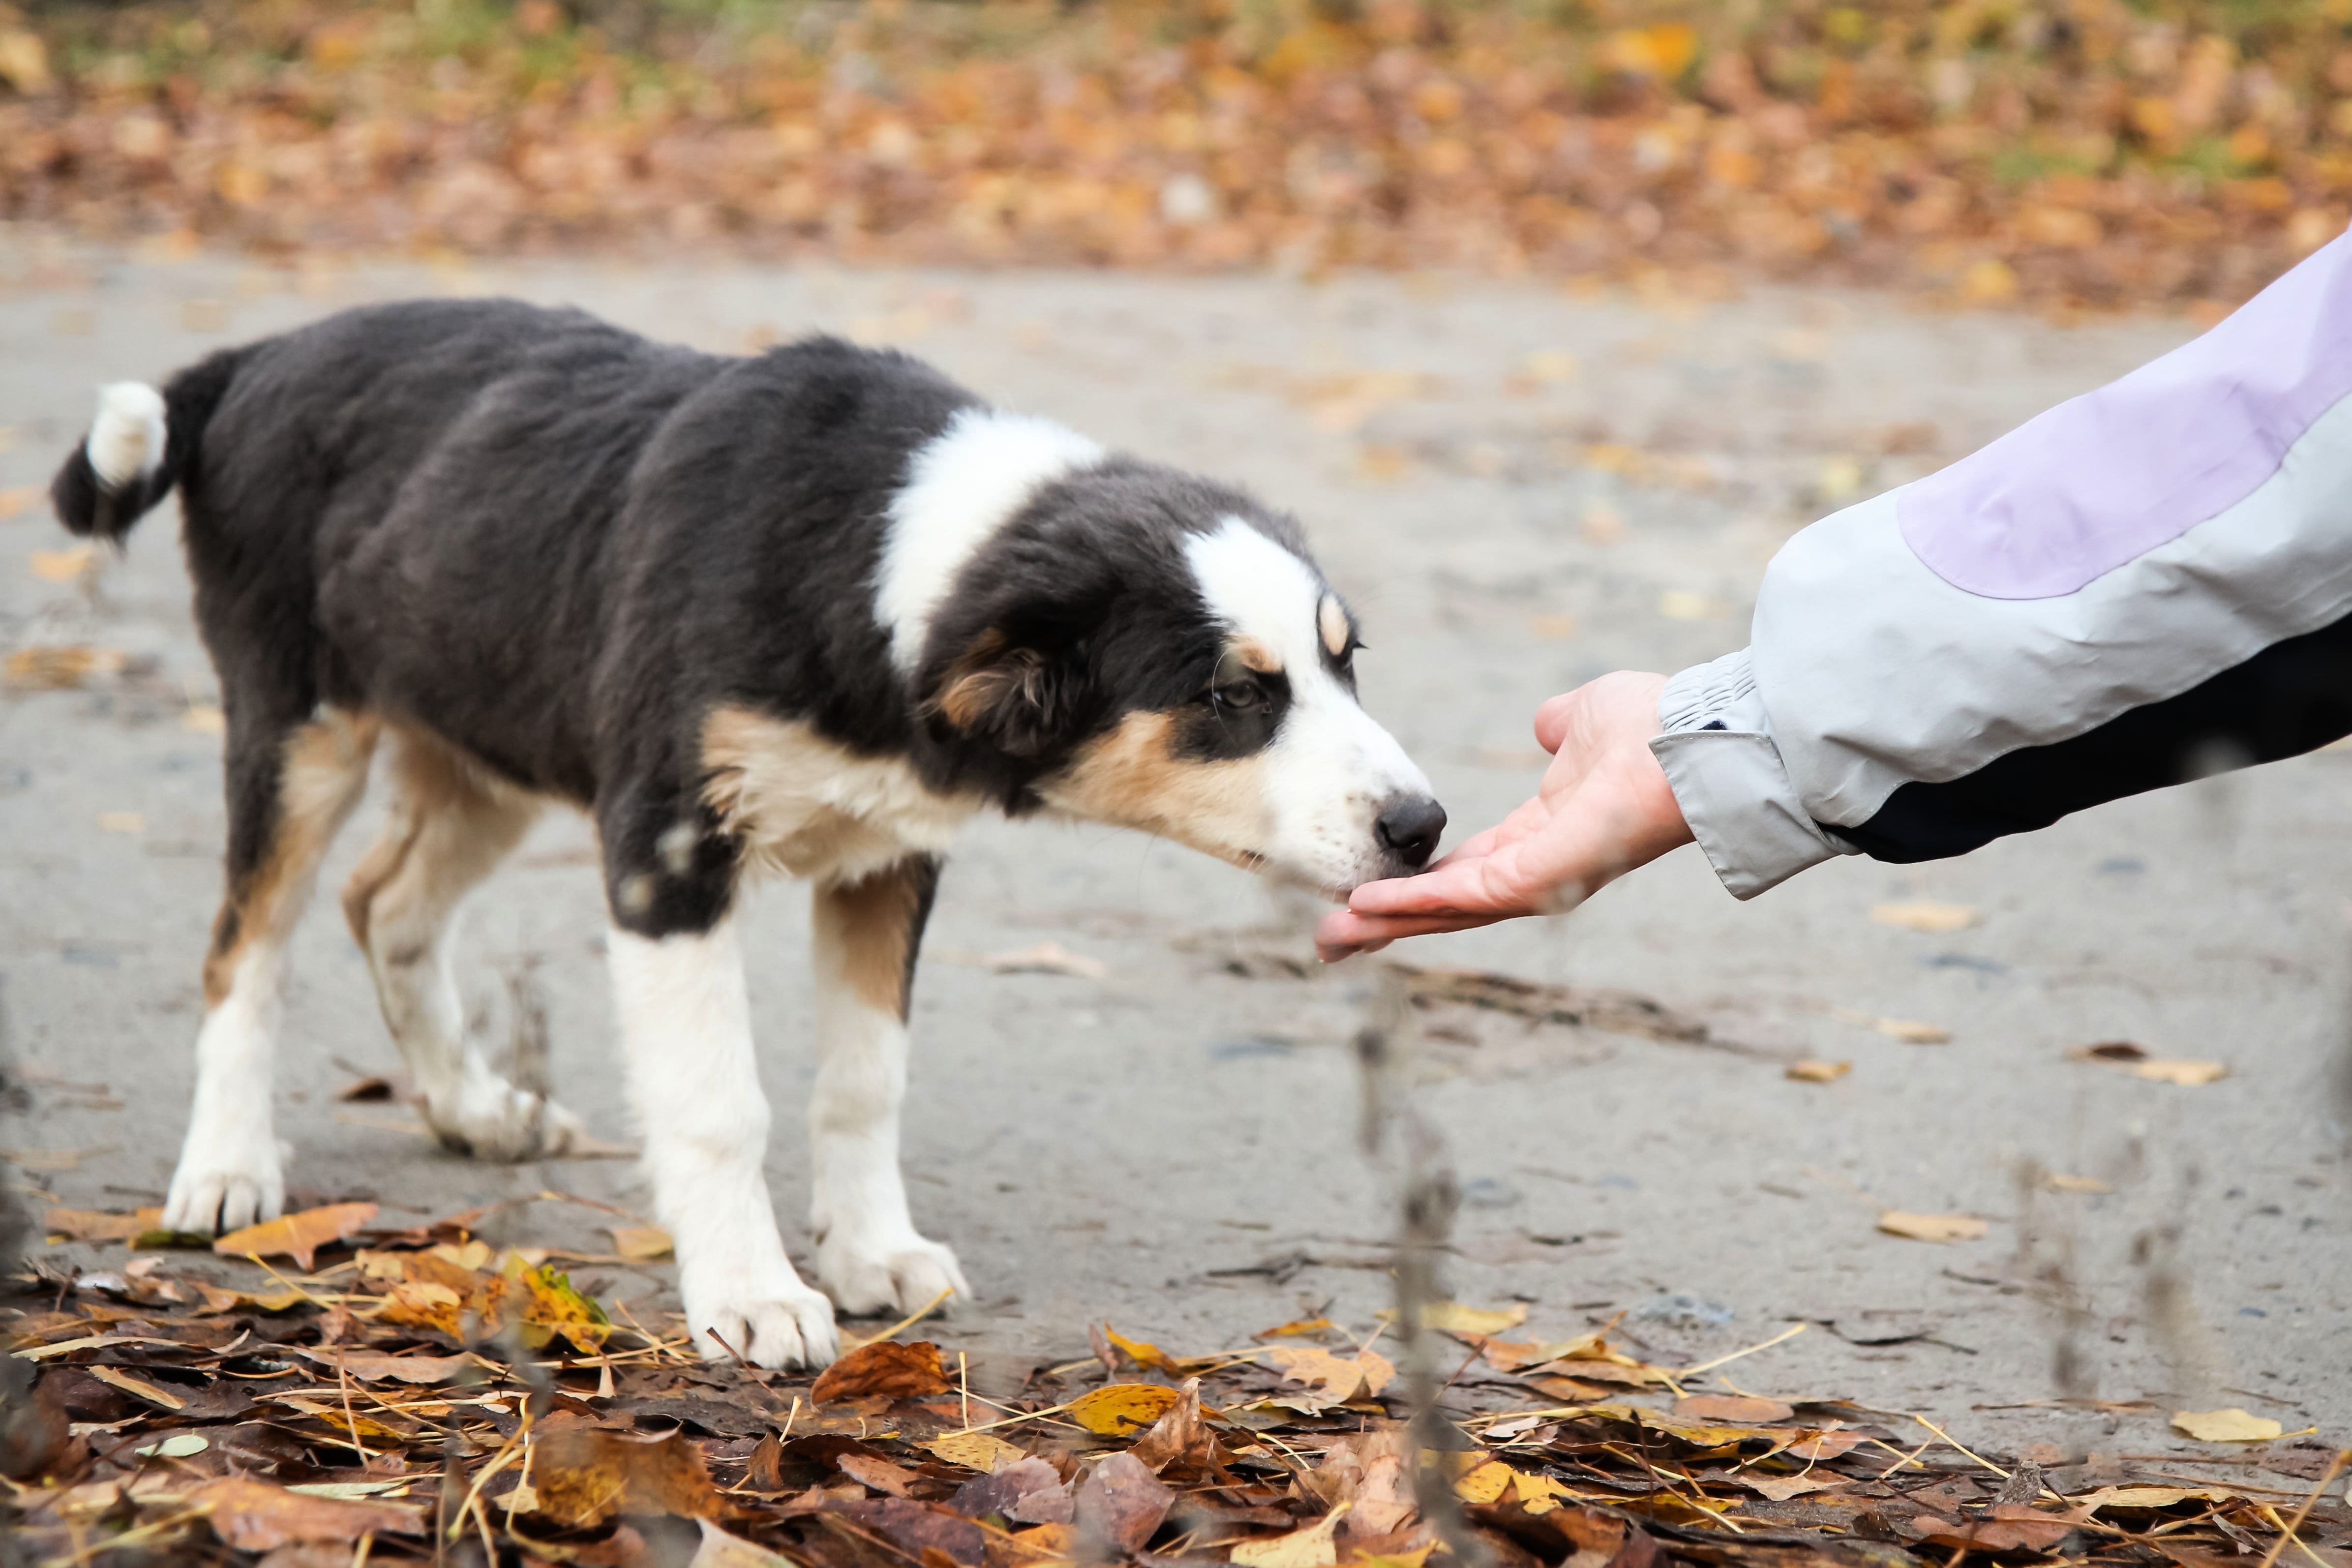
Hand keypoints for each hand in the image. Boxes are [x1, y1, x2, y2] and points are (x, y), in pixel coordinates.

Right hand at [1316, 671, 1692, 959]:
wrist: (1693, 734)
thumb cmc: (1652, 724)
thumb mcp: (1583, 716)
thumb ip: (1556, 726)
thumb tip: (1546, 725)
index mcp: (1541, 837)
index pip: (1464, 872)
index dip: (1413, 885)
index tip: (1363, 893)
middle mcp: (1536, 870)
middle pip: (1446, 907)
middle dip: (1386, 925)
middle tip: (1328, 942)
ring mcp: (1539, 880)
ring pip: (1448, 912)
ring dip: (1387, 924)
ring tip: (1332, 936)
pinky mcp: (1541, 878)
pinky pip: (1467, 896)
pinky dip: (1415, 902)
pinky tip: (1368, 905)